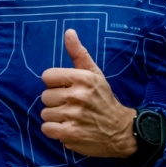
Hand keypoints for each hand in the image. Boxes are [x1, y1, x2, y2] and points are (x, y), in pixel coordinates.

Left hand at [40, 30, 137, 157]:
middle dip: (56, 102)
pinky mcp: (70, 134)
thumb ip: (79, 54)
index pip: (47, 76)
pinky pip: (46, 128)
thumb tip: (69, 32)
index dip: (55, 84)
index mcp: (82, 78)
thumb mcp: (95, 74)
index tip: (67, 89)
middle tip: (71, 106)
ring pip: (45, 113)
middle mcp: (77, 96)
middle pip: (45, 96)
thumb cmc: (104, 99)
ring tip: (71, 118)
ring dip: (55, 118)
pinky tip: (67, 128)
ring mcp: (73, 116)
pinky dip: (54, 131)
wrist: (121, 130)